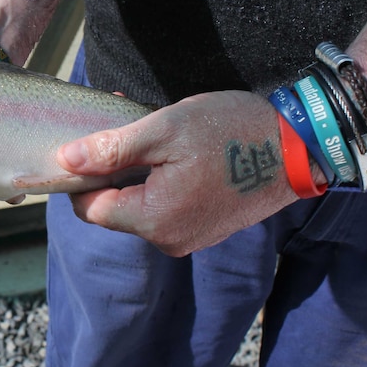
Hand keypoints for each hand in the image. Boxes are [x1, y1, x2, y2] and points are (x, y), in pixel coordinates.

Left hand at [57, 91, 300, 255]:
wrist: (300, 148)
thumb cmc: (232, 131)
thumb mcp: (165, 130)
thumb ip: (112, 149)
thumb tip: (65, 160)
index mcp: (154, 219)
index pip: (90, 209)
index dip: (81, 178)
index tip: (89, 145)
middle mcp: (168, 240)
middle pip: (114, 208)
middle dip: (110, 169)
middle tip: (124, 126)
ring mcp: (188, 238)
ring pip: (138, 206)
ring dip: (135, 172)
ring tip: (152, 133)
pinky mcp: (204, 229)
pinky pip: (164, 208)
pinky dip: (158, 181)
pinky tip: (172, 152)